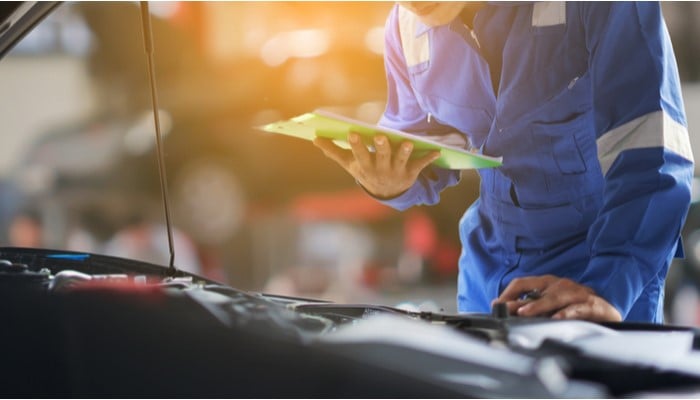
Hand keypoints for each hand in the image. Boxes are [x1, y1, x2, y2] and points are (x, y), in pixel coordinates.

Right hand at [313, 133, 439, 198]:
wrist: (385, 194)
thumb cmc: (365, 171)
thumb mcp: (349, 164)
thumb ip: (333, 151)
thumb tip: (314, 139)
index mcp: (365, 166)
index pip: (360, 155)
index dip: (357, 145)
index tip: (353, 133)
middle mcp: (380, 170)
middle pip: (381, 157)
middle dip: (381, 147)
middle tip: (381, 136)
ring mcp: (396, 171)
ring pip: (401, 161)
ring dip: (405, 152)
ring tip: (407, 142)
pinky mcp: (411, 173)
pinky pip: (420, 165)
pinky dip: (429, 158)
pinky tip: (437, 151)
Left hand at [492, 275, 621, 321]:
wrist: (607, 310)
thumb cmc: (574, 306)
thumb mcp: (550, 305)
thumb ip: (531, 307)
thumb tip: (507, 312)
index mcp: (547, 283)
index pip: (522, 283)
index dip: (508, 293)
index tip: (496, 304)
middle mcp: (559, 285)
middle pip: (535, 291)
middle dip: (519, 301)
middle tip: (505, 309)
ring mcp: (575, 293)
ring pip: (554, 298)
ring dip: (538, 306)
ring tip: (525, 313)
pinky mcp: (590, 305)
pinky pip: (576, 309)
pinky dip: (565, 314)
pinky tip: (556, 319)